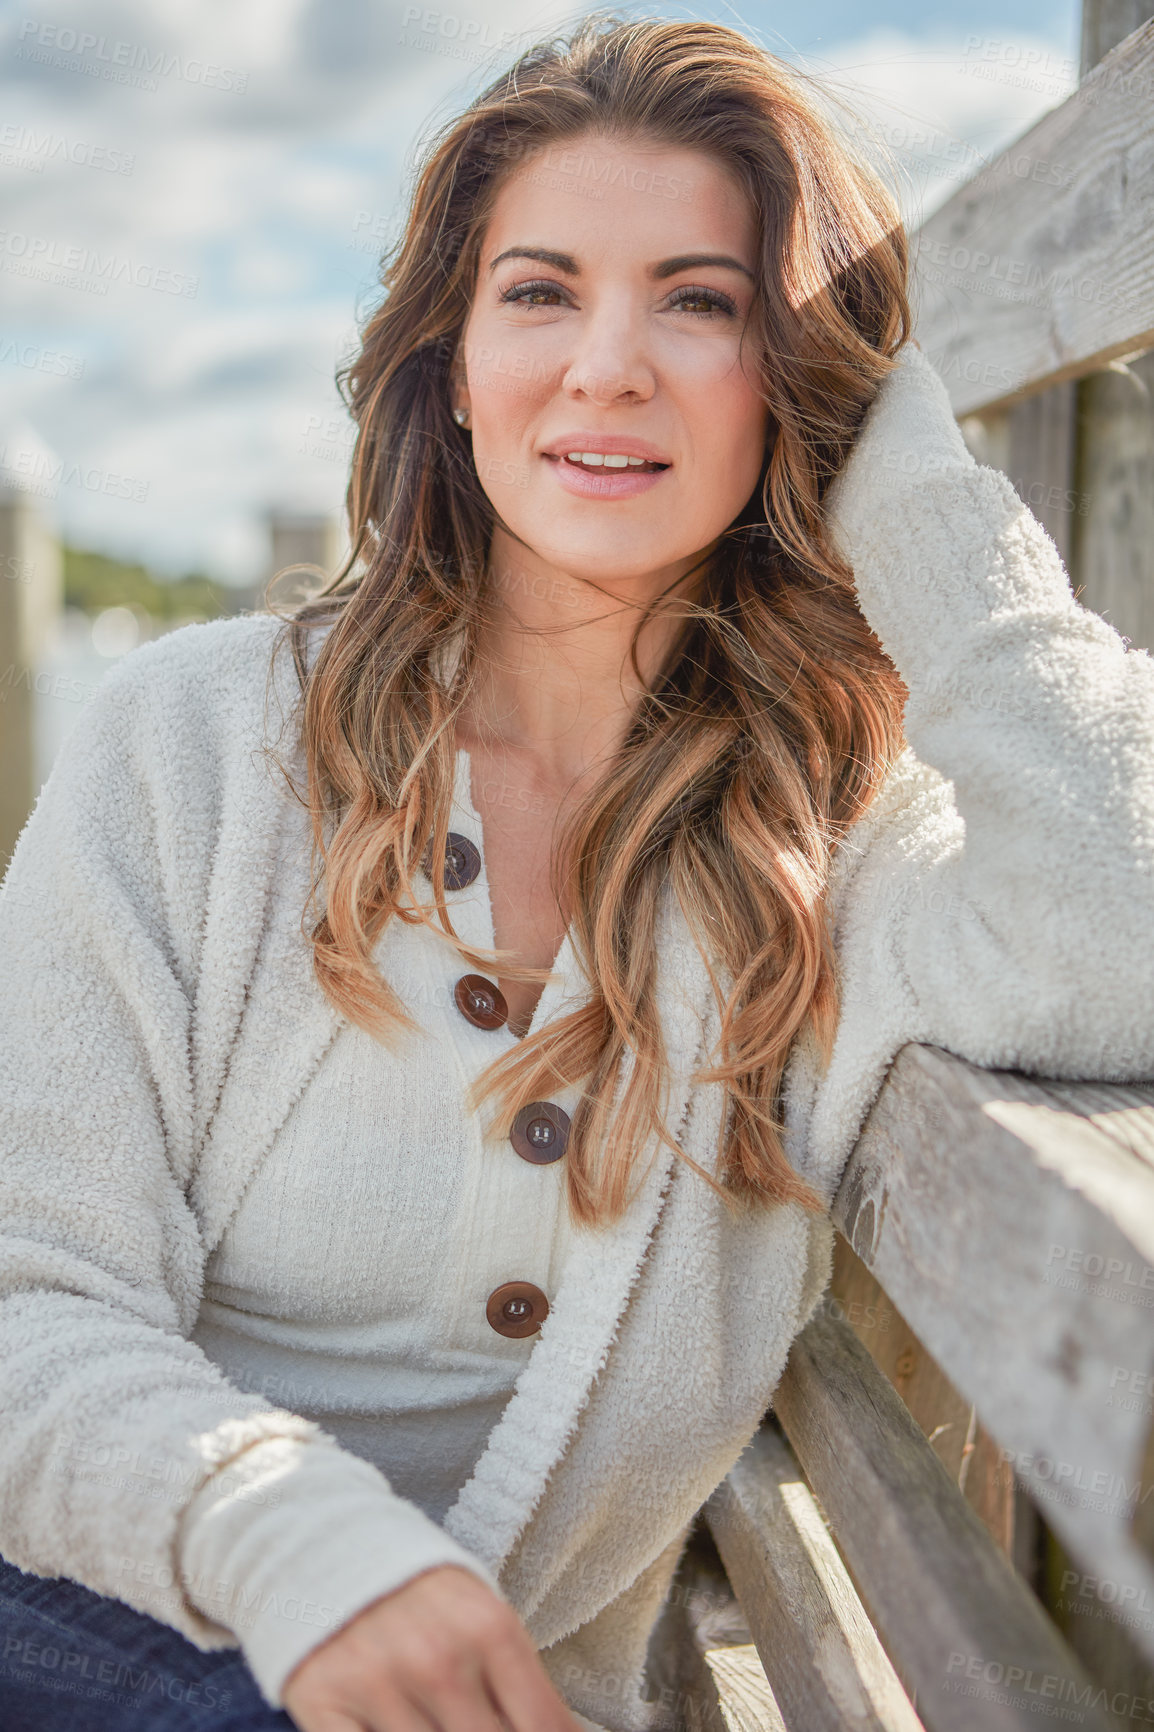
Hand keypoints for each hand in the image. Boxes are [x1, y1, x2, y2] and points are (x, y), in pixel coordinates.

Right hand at [282, 1563, 583, 1731]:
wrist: (318, 1543)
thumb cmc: (415, 1589)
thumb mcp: (478, 1611)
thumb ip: (517, 1680)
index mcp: (489, 1626)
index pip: (544, 1726)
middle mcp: (439, 1657)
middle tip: (477, 1724)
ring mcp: (380, 1684)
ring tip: (439, 1723)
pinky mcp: (324, 1703)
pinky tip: (398, 1731)